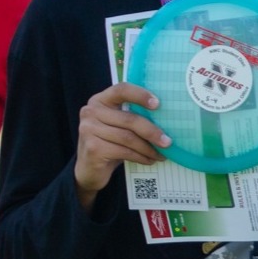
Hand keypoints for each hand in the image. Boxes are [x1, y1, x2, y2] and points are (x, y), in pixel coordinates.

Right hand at [75, 82, 169, 209]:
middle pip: (129, 119)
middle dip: (152, 132)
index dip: (140, 95)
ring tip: (161, 154)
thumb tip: (169, 120)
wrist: (90, 168)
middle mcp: (91, 111)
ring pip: (128, 138)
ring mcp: (88, 129)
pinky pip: (124, 151)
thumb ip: (133, 116)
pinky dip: (141, 157)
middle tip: (168, 142)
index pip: (121, 90)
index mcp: (100, 100)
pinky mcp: (93, 148)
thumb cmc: (110, 143)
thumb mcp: (119, 126)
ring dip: (149, 148)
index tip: (158, 104)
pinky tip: (149, 160)